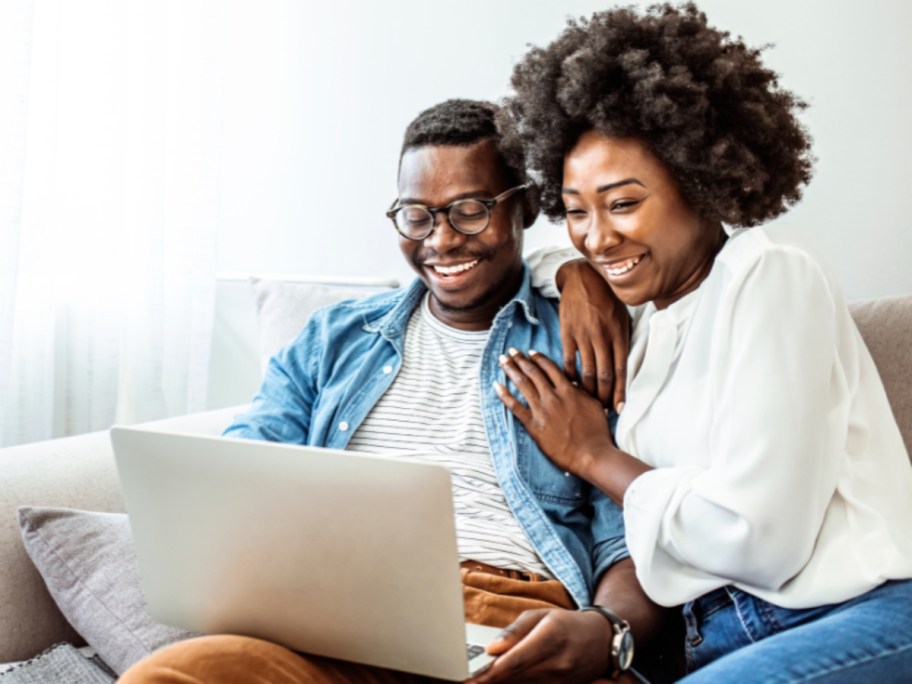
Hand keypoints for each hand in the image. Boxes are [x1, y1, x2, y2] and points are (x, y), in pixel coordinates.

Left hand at [466, 608, 612, 683]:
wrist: (601, 641)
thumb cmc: (566, 624)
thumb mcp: (541, 615)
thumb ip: (514, 631)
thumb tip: (492, 648)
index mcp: (551, 636)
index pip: (516, 659)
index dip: (491, 671)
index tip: (471, 677)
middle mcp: (557, 662)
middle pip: (516, 676)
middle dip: (490, 680)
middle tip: (466, 679)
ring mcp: (561, 679)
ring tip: (480, 680)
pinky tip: (502, 681)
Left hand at [494, 349, 614, 478]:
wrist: (591, 454)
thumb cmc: (596, 432)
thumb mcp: (593, 405)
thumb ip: (580, 392)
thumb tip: (571, 382)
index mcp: (568, 390)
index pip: (550, 368)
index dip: (538, 358)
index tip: (530, 352)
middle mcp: (553, 396)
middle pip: (533, 372)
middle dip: (520, 359)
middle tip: (511, 351)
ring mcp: (542, 410)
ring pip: (523, 384)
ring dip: (511, 370)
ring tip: (502, 361)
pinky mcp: (533, 425)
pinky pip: (515, 407)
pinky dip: (504, 395)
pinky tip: (496, 385)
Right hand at [556, 259, 629, 411]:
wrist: (583, 279)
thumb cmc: (606, 298)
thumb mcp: (622, 317)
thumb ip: (623, 340)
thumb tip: (622, 365)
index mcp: (619, 334)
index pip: (621, 370)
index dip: (620, 392)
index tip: (619, 408)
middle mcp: (602, 337)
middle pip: (604, 375)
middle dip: (604, 396)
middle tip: (602, 409)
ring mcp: (584, 336)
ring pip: (587, 372)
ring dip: (588, 390)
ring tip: (589, 401)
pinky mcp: (568, 333)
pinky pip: (569, 361)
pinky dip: (570, 376)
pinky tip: (572, 385)